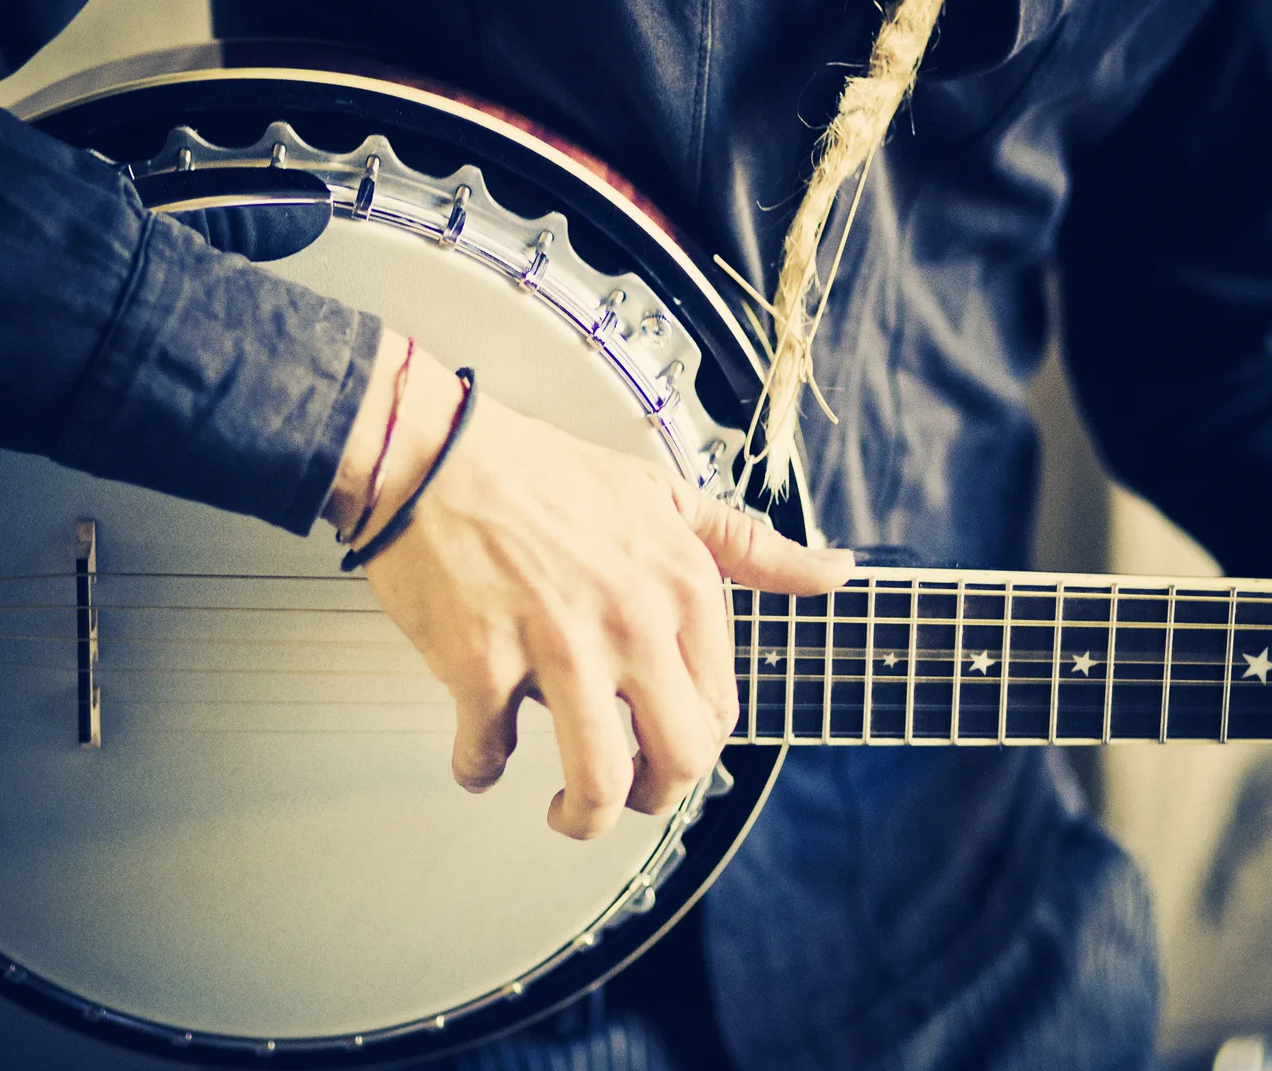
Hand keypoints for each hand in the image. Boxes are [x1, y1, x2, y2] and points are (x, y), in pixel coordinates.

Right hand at [326, 331, 854, 838]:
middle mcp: (632, 622)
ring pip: (599, 784)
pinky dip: (478, 768)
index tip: (667, 748)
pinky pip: (488, 755)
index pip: (721, 709)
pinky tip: (477, 755)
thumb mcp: (665, 496)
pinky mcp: (482, 665)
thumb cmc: (540, 472)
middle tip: (627, 794)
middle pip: (678, 762)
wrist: (435, 453)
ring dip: (582, 818)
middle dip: (654, 797)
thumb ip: (751, 545)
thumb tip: (837, 571)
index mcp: (682, 586)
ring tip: (567, 811)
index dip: (695, 746)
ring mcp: (558, 649)